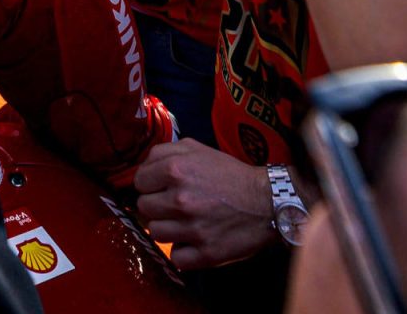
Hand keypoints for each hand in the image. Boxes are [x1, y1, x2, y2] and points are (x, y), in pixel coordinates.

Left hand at [135, 139, 275, 269]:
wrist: (267, 201)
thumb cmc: (229, 174)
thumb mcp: (196, 149)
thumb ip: (164, 153)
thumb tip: (142, 169)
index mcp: (176, 170)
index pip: (139, 182)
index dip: (150, 184)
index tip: (162, 188)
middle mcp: (181, 199)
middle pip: (144, 208)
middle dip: (157, 205)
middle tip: (174, 205)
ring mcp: (192, 228)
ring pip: (155, 233)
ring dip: (168, 228)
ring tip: (184, 222)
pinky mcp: (206, 253)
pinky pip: (176, 258)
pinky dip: (183, 252)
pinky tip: (193, 241)